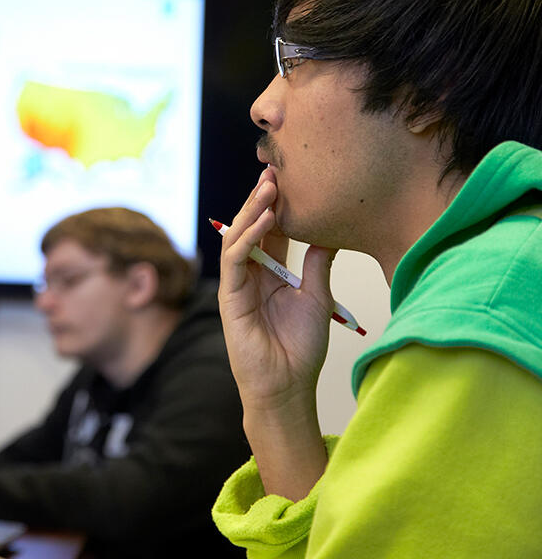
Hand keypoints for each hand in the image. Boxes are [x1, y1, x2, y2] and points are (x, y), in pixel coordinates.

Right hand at [218, 168, 335, 498]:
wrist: (287, 386)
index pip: (271, 231)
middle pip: (251, 228)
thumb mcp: (316, 296)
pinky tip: (266, 220)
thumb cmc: (300, 348)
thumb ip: (316, 264)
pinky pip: (234, 260)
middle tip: (274, 171)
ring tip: (269, 187)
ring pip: (238, 237)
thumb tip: (329, 231)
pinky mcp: (230, 297)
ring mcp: (238, 285)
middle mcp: (251, 275)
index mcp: (271, 273)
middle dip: (261, 199)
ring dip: (252, 211)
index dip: (278, 205)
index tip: (291, 178)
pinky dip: (248, 238)